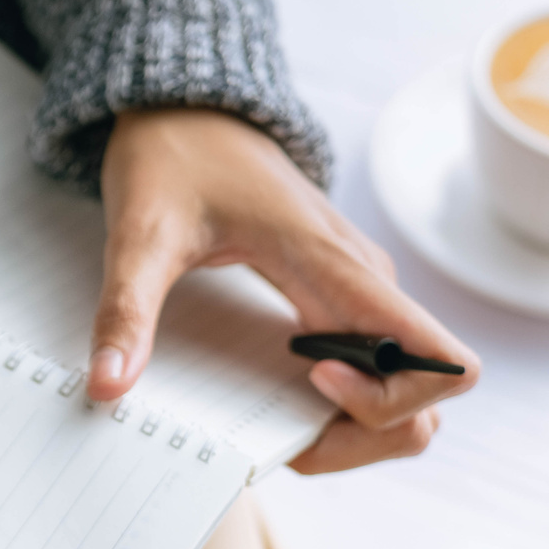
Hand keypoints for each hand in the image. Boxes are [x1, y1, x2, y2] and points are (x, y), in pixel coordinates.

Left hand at [91, 109, 479, 472]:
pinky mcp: (336, 297)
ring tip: (283, 425)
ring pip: (406, 393)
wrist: (184, 111)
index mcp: (337, 268)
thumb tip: (107, 386)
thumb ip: (126, 311)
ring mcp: (356, 292)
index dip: (389, 401)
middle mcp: (365, 284)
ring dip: (358, 430)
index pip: (440, 359)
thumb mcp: (139, 237)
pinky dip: (340, 406)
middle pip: (429, 399)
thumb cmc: (173, 161)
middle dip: (369, 437)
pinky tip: (276, 400)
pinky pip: (371, 370)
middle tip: (289, 436)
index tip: (309, 380)